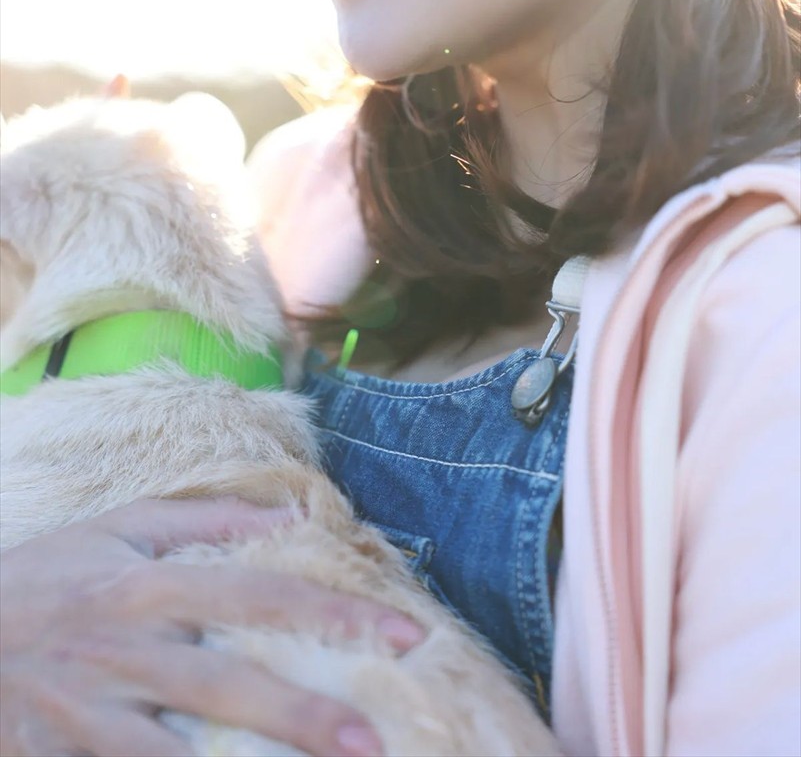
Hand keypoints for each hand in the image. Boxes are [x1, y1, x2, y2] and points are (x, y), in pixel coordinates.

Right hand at [0, 498, 423, 756]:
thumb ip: (205, 516)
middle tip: (374, 743)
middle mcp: (124, 649)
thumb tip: (290, 514)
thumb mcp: (117, 528)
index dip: (332, 612)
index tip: (404, 633)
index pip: (257, 593)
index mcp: (146, 584)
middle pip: (227, 686)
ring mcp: (89, 715)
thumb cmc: (44, 577)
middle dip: (303, 718)